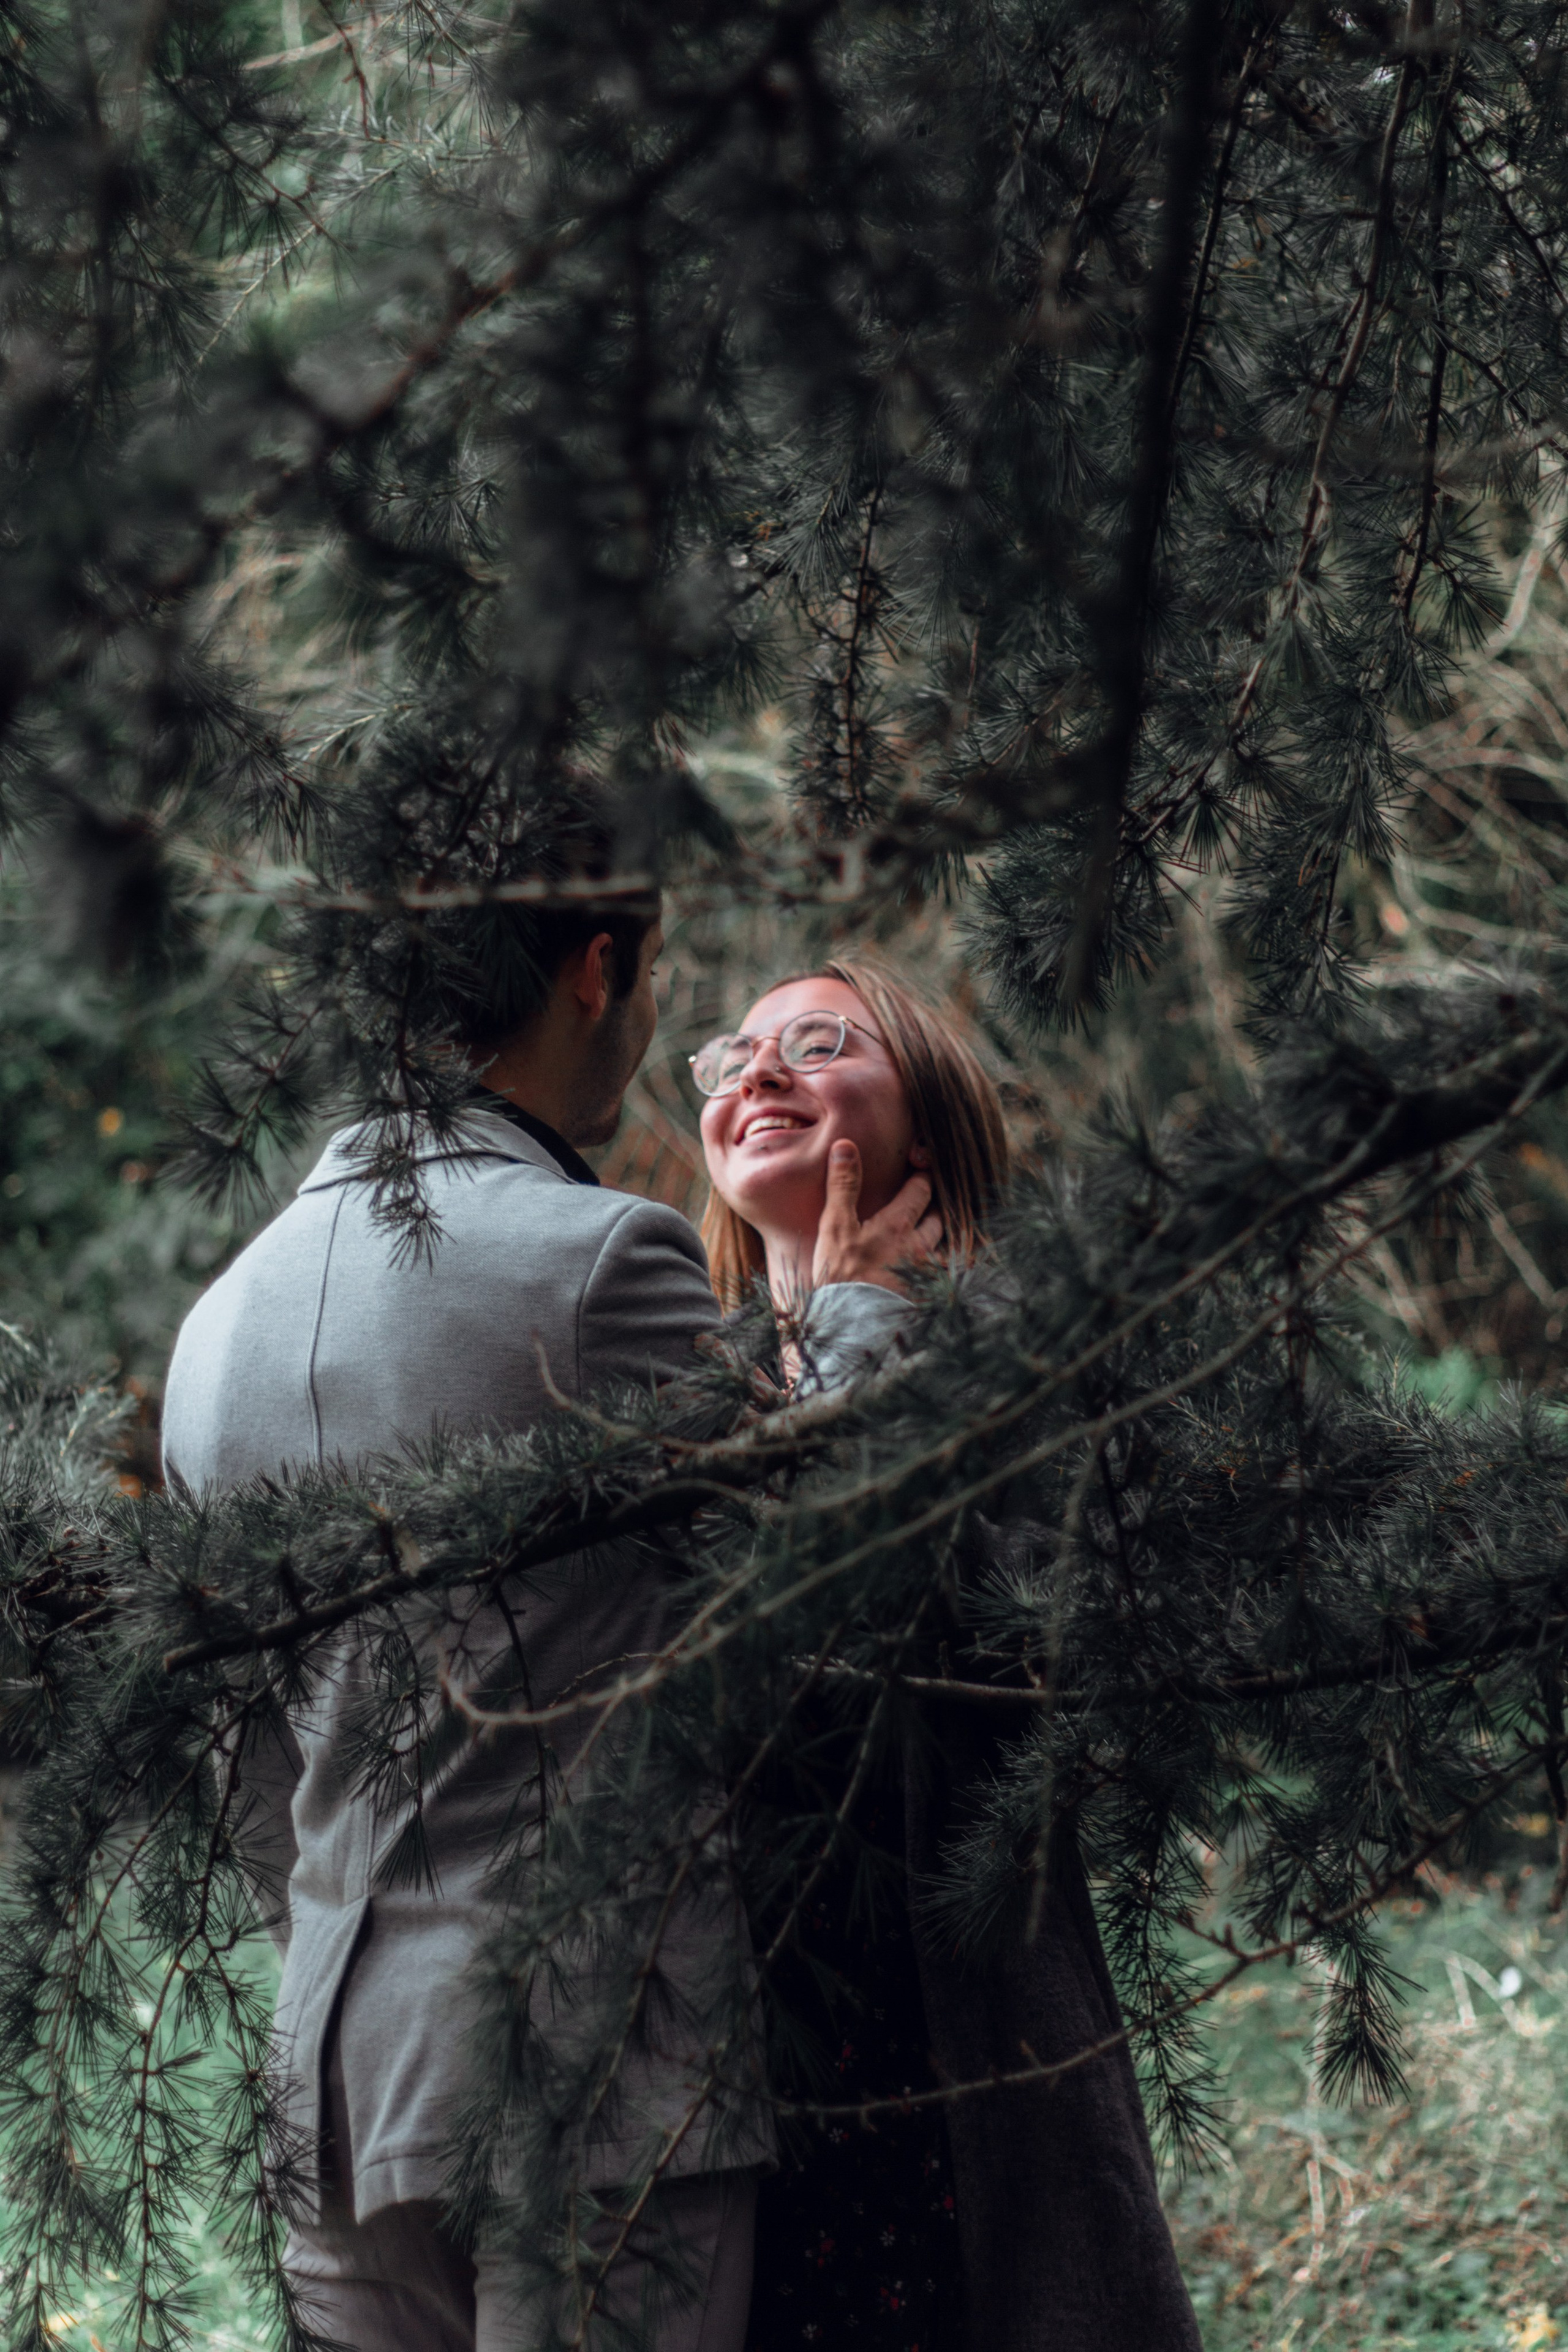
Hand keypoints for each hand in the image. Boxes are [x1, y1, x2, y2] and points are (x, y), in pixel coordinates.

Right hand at [811, 1139, 942, 1294]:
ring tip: (936, 1234)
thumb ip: (843, 1185)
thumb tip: (846, 1146)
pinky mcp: (925, 1297)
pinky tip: (945, 1273)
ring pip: (946, 1248)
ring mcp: (925, 1274)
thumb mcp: (835, 1225)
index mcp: (899, 1225)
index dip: (922, 1175)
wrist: (850, 1325)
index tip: (921, 1166)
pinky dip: (948, 1271)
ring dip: (944, 1238)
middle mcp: (920, 1247)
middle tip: (928, 1201)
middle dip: (934, 1206)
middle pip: (938, 1217)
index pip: (921, 1189)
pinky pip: (945, 1279)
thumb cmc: (840, 1274)